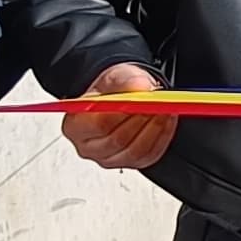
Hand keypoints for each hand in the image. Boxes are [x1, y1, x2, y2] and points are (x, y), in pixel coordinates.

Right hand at [60, 60, 178, 172]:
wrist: (119, 99)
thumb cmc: (111, 91)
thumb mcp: (115, 77)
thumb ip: (126, 81)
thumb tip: (141, 88)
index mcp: (75, 126)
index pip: (99, 125)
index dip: (122, 113)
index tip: (141, 100)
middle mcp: (88, 148)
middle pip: (117, 140)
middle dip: (141, 121)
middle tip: (158, 105)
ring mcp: (108, 159)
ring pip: (135, 151)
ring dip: (154, 129)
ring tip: (164, 110)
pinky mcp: (129, 163)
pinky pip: (148, 156)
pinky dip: (161, 137)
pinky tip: (166, 121)